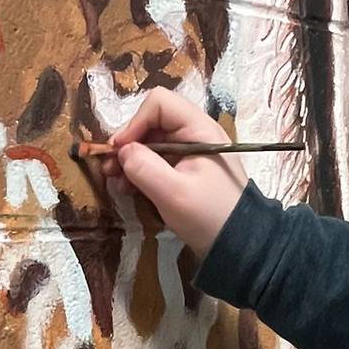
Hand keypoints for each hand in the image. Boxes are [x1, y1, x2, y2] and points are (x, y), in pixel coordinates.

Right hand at [101, 87, 247, 257]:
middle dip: (128, 143)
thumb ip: (144, 167)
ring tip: (115, 181)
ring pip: (151, 142)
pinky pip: (157, 160)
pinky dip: (140, 171)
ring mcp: (190, 152)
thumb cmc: (209, 216)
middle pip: (152, 122)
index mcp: (199, 129)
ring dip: (130, 159)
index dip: (134, 122)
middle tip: (109, 168)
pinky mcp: (185, 170)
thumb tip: (121, 151)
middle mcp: (194, 134)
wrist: (238, 245)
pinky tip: (128, 188)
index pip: (159, 104)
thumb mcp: (173, 193)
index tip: (119, 150)